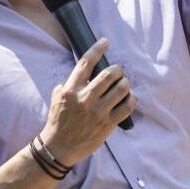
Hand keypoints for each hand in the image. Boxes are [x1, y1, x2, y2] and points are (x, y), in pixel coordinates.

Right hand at [39, 38, 137, 165]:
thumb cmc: (59, 120)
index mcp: (71, 90)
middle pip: (109, 74)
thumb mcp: (58, 97)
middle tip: (118, 71)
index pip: (85, 63)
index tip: (105, 42)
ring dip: (125, 83)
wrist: (59, 146)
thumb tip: (85, 70)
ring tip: (123, 85)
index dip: (97, 49)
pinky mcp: (108, 124)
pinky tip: (129, 98)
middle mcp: (85, 99)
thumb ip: (70, 83)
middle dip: (117, 69)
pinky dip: (132, 99)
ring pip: (121, 88)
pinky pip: (128, 106)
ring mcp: (98, 112)